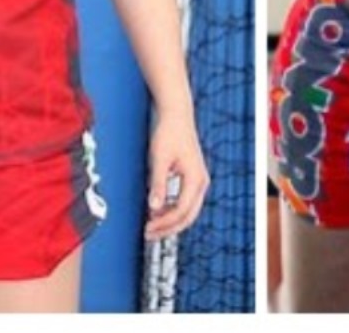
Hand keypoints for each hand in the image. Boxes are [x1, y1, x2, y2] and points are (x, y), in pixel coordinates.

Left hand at [144, 108, 208, 240]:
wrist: (176, 115)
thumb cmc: (169, 133)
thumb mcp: (160, 159)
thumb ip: (158, 184)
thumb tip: (154, 207)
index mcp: (195, 179)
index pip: (181, 211)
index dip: (164, 223)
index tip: (147, 227)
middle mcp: (201, 182)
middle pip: (188, 216)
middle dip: (168, 228)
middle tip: (149, 233)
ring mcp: (198, 180)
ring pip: (188, 210)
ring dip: (170, 220)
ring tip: (151, 224)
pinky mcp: (192, 178)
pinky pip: (185, 201)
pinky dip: (172, 209)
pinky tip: (157, 210)